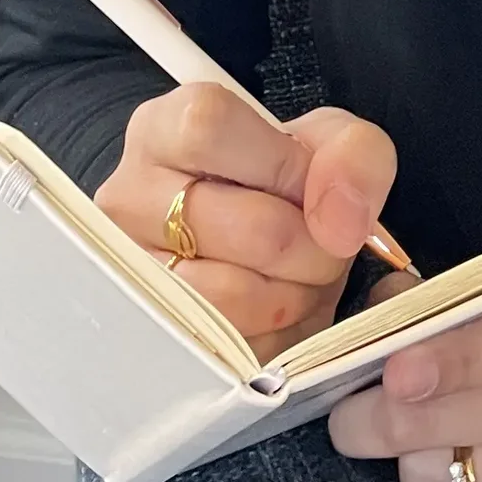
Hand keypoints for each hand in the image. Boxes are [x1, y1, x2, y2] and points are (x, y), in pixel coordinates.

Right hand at [97, 86, 399, 350]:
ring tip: (298, 281)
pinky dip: (274, 341)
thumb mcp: (325, 144)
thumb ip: (352, 155)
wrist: (254, 246)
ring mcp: (133, 275)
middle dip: (315, 248)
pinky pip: (230, 353)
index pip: (209, 127)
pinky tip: (276, 317)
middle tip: (323, 247)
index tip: (312, 188)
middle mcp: (129, 199)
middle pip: (251, 228)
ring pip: (236, 299)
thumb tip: (341, 222)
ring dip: (296, 298)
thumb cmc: (279, 184)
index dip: (285, 166)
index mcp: (163, 131)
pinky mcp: (154, 339)